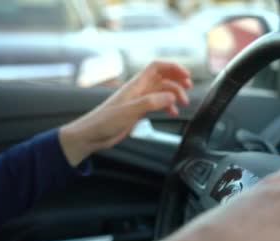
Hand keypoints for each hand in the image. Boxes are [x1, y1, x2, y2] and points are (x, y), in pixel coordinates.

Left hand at [58, 61, 192, 165]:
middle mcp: (139, 90)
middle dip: (177, 83)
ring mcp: (139, 100)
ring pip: (162, 91)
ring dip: (174, 95)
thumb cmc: (105, 121)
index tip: (187, 75)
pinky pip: (157, 104)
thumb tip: (171, 96)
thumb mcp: (130, 111)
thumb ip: (151, 102)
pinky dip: (167, 106)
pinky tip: (172, 113)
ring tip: (183, 105)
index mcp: (136, 85)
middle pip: (163, 78)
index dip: (173, 67)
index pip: (157, 67)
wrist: (92, 135)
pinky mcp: (138, 111)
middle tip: (187, 94)